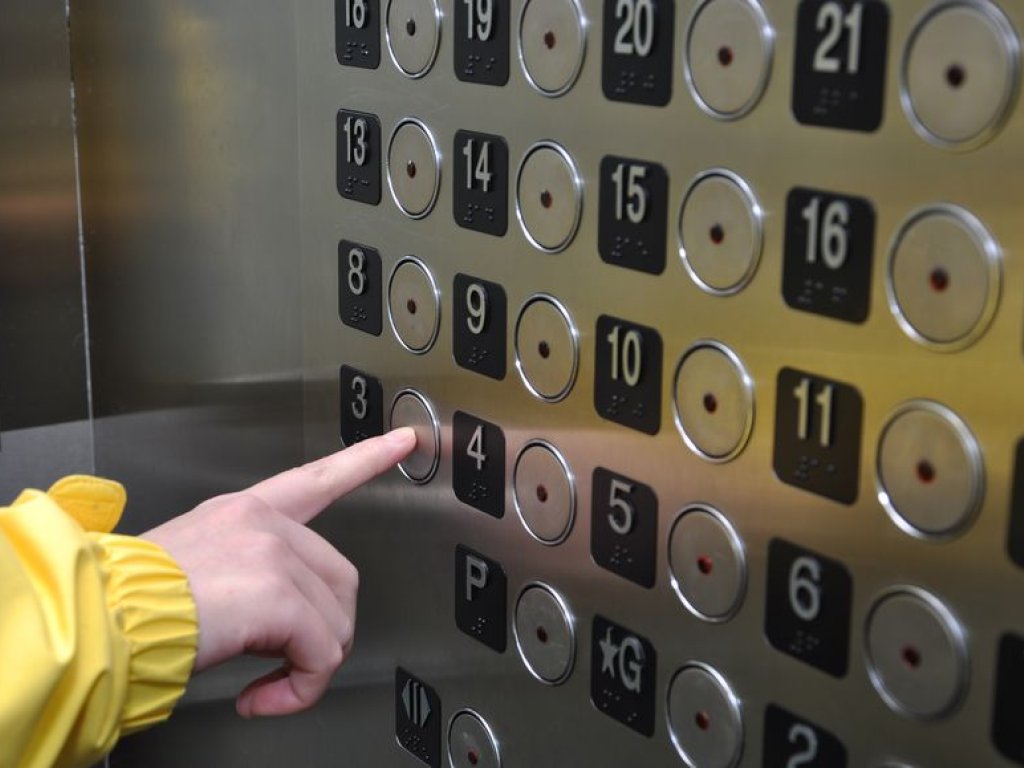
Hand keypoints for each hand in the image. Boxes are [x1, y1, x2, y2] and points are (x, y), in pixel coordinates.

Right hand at [141, 428, 415, 717]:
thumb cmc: (125, 604)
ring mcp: (272, 554)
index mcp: (242, 512)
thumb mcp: (191, 567)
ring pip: (334, 621)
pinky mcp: (278, 595)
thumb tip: (275, 620)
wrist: (95, 622)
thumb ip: (244, 574)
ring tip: (268, 684)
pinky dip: (300, 689)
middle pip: (338, 578)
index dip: (365, 458)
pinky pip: (321, 654)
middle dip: (323, 631)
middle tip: (287, 662)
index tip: (403, 440)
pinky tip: (263, 697)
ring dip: (308, 666)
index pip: (315, 479)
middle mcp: (261, 523)